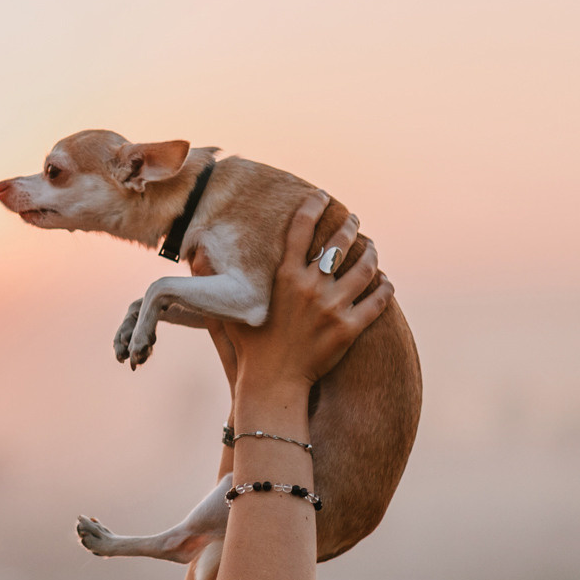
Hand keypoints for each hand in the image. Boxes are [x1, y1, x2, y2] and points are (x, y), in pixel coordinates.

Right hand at [226, 195, 393, 391]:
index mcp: (284, 278)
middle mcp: (310, 288)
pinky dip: (384, 288)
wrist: (273, 383)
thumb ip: (210, 279)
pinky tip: (385, 282)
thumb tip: (194, 254)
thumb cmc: (249, 347)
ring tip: (372, 248)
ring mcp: (333, 308)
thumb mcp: (227, 309)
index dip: (312, 206)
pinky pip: (377, 301)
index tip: (320, 196)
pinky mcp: (349, 329)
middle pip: (338, 244)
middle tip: (352, 219)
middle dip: (349, 226)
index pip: (301, 229)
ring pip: (364, 269)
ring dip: (371, 254)